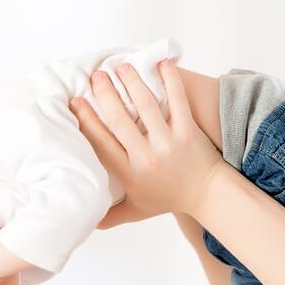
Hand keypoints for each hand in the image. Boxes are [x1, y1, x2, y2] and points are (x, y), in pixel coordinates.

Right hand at [70, 60, 224, 225]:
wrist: (208, 194)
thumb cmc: (169, 199)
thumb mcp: (136, 211)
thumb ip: (110, 215)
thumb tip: (85, 220)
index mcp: (130, 174)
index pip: (102, 144)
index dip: (87, 122)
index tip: (75, 103)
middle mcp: (147, 157)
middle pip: (120, 121)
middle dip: (105, 95)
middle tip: (95, 76)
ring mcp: (169, 142)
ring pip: (147, 107)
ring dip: (132, 83)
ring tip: (120, 66)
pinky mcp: (188, 131)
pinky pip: (178, 101)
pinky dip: (170, 81)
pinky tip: (161, 63)